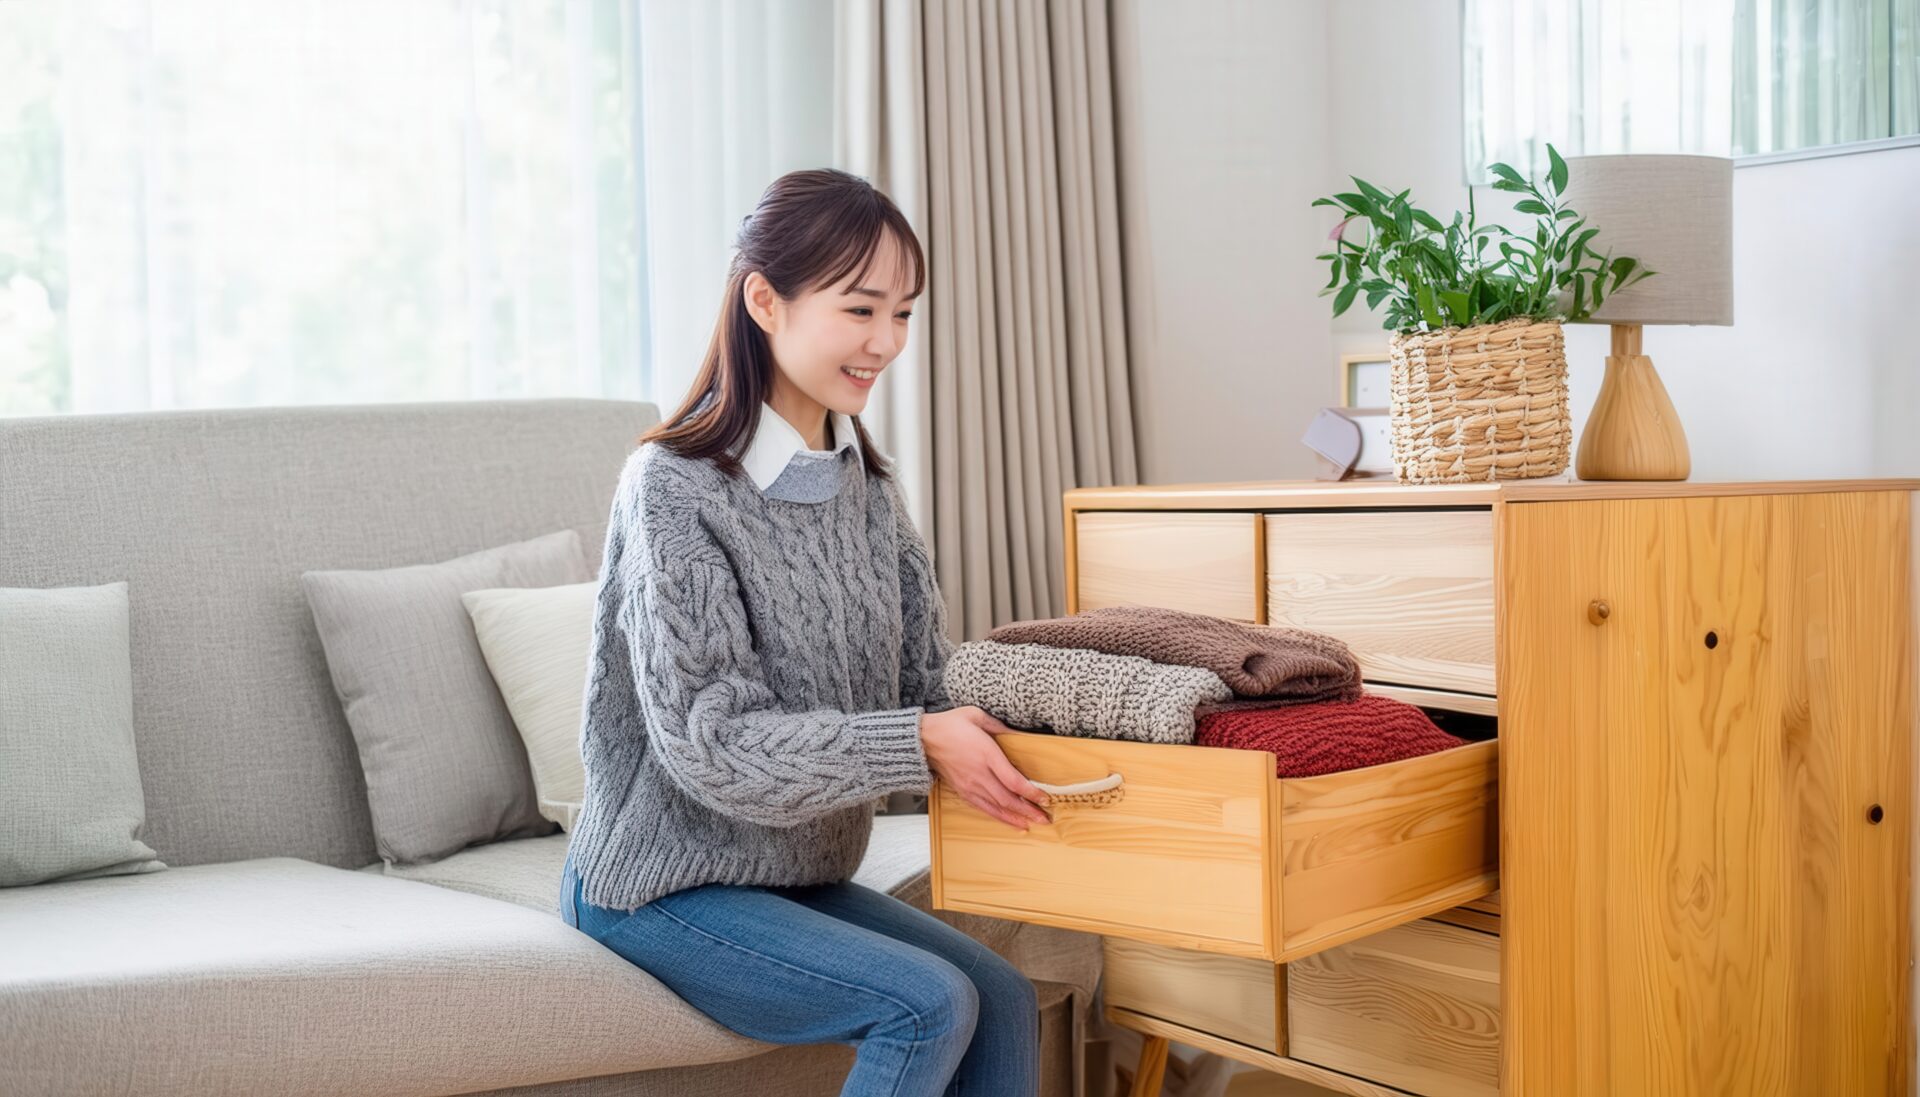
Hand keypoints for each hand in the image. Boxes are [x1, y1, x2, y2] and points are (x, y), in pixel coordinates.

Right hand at [919, 706, 1051, 830]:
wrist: (922, 740)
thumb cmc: (949, 725)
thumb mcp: (976, 716)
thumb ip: (1000, 727)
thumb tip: (1020, 735)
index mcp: (986, 754)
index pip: (1013, 780)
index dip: (1031, 793)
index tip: (1045, 798)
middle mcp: (979, 774)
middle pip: (1008, 799)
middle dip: (1029, 811)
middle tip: (1046, 819)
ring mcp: (970, 785)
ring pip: (998, 808)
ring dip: (1017, 818)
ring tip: (1034, 824)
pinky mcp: (963, 792)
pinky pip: (984, 809)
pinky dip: (1000, 818)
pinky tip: (1013, 823)